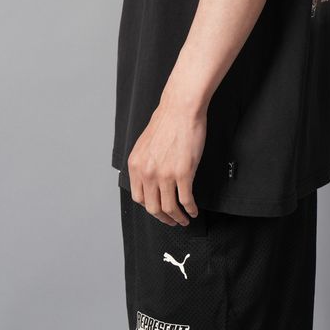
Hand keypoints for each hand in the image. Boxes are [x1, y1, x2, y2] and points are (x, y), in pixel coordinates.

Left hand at [127, 87, 205, 225]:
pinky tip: (193, 210)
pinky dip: (190, 209)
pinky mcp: (183, 173)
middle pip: (153, 207)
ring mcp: (165, 174)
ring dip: (178, 218)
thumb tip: (150, 178)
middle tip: (172, 221)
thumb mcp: (145, 144)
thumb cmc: (167, 121)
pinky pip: (186, 200)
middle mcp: (147, 173)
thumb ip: (145, 163)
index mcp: (136, 165)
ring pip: (169, 208)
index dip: (150, 207)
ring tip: (184, 219)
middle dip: (163, 218)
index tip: (158, 210)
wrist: (181, 109)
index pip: (139, 198)